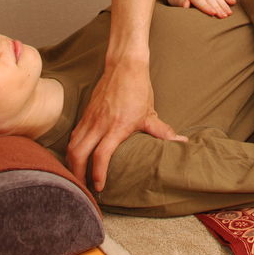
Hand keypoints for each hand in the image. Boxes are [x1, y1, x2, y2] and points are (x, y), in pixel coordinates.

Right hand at [66, 58, 186, 191]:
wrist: (124, 66)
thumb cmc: (138, 89)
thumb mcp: (150, 113)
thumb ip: (162, 132)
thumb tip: (181, 143)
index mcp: (116, 127)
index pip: (101, 156)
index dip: (98, 174)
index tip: (100, 187)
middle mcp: (99, 124)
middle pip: (78, 154)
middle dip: (78, 174)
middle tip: (83, 188)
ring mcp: (90, 119)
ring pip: (72, 145)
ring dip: (72, 163)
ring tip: (77, 177)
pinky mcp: (85, 114)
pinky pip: (74, 135)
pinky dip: (72, 149)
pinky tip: (77, 157)